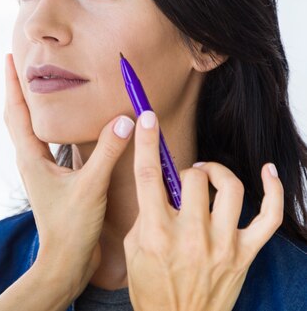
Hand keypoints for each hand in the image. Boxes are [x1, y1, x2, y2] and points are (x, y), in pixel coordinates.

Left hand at [3, 54, 133, 297]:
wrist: (65, 261)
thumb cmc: (72, 227)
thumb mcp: (92, 186)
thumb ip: (108, 152)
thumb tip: (124, 119)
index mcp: (31, 158)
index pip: (17, 111)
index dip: (13, 83)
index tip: (9, 58)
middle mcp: (29, 161)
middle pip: (15, 117)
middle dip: (15, 90)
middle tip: (17, 65)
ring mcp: (37, 170)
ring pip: (25, 130)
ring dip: (26, 106)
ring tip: (33, 87)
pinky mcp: (49, 179)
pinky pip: (40, 143)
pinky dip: (42, 125)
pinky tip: (55, 125)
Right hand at [124, 111, 283, 310]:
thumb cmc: (152, 288)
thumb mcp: (133, 250)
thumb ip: (144, 214)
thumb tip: (159, 184)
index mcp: (156, 233)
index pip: (149, 176)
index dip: (146, 142)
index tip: (146, 118)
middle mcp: (191, 236)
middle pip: (194, 178)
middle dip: (187, 171)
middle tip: (184, 179)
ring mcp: (222, 244)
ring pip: (230, 188)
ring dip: (217, 172)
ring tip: (208, 176)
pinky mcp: (245, 253)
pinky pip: (270, 216)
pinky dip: (273, 190)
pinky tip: (267, 171)